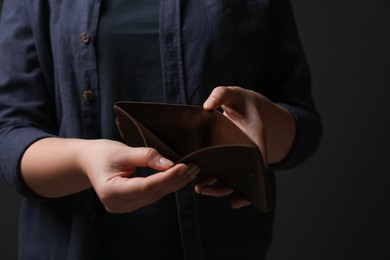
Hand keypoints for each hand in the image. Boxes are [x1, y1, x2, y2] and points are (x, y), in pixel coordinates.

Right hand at [80, 140, 199, 212]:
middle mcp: (119, 204)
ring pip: (156, 195)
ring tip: (192, 169)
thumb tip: (170, 164)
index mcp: (111, 192)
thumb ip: (145, 157)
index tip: (184, 166)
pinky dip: (167, 185)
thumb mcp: (122, 151)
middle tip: (195, 166)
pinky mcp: (132, 204)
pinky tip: (180, 176)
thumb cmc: (102, 153)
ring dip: (175, 183)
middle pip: (154, 193)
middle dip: (175, 180)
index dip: (167, 177)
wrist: (90, 161)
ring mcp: (125, 207)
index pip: (146, 187)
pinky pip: (153, 195)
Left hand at [197, 86, 267, 208]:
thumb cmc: (239, 100)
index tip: (244, 193)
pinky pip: (224, 176)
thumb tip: (207, 105)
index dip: (253, 177)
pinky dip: (215, 184)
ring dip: (217, 188)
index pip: (257, 159)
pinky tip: (201, 186)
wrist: (243, 105)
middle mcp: (248, 152)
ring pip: (231, 179)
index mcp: (254, 137)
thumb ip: (221, 95)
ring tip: (199, 188)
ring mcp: (237, 158)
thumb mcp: (232, 94)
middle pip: (242, 176)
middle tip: (203, 188)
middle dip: (225, 188)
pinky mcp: (227, 159)